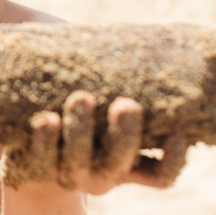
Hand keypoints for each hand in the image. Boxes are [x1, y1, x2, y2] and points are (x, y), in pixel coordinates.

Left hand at [0, 91, 188, 194]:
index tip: (178, 135)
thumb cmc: (87, 124)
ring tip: (82, 97)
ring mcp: (69, 174)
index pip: (160, 176)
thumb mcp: (110, 116)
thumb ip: (127, 90)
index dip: (173, 162)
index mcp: (128, 167)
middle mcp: (102, 175)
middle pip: (118, 162)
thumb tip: (153, 38)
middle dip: (124, 135)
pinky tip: (47, 118)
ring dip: (81, 129)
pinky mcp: (37, 168)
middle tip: (126, 104)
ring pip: (78, 159)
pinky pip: (42, 157)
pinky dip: (45, 139)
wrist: (37, 163)